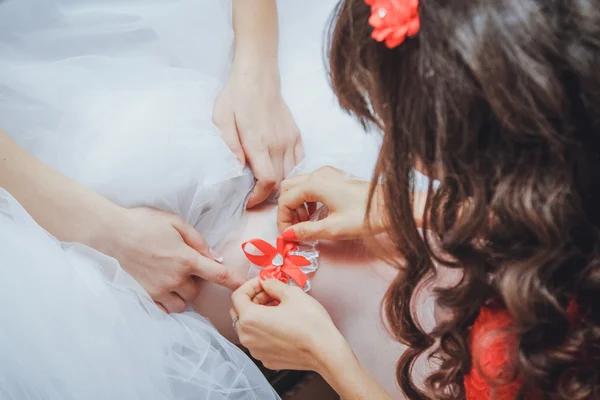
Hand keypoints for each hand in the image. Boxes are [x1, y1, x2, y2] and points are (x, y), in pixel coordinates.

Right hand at [102, 207, 242, 312]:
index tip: (242, 286)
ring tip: (171, 280)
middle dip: (195, 282)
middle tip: (183, 268)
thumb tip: (212, 255)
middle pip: (197, 291)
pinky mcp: (145, 297)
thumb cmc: (143, 223)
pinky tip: (160, 288)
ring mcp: (159, 290)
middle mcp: (175, 278)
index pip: (217, 275)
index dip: (233, 282)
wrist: (110, 234)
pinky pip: (164, 310)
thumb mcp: (175, 222)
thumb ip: (197, 240)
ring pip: (181, 304)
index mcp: (186, 258)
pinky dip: (167, 303)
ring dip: (181, 295)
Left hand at [213, 62, 303, 207]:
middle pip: (280, 182)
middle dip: (267, 195)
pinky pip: (300, 162)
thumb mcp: (221, 118)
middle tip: (254, 197)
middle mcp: (278, 144)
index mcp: (258, 142)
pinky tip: (279, 172)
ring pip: (291, 174)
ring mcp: (290, 140)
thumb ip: (229, 145)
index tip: (248, 201)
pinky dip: (292, 172)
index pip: (267, 181)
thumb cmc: (236, 96)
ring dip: (280, 185)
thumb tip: (236, 169)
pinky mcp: (296, 135)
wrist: (258, 76)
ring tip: (266, 187)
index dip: (259, 197)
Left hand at [230, 277, 351, 371]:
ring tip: (279, 309)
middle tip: (271, 294)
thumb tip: (266, 281)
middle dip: (253, 299)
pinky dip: (264, 330)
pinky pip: (258, 341)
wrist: (326, 351)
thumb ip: (272, 284)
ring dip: (258, 315)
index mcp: (250, 318)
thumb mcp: (292, 294)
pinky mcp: (267, 360)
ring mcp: (256, 351)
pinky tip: (282, 324)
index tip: (264, 283)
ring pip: (248, 327)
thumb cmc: (310, 323)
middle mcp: (247, 337)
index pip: (238, 296)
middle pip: (239, 312)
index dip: (251, 285)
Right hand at [277, 166, 385, 241]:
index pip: (285, 200)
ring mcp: (328, 173)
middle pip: (288, 188)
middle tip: (295, 228)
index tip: (288, 235)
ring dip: (297, 204)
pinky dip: (308, 198)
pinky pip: (312, 184)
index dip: (282, 220)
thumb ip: (306, 231)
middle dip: (287, 209)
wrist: (391, 207)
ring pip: (299, 185)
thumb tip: (288, 235)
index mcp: (314, 184)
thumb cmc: (364, 217)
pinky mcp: (336, 177)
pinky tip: (317, 213)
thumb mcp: (333, 228)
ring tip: (307, 222)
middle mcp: (319, 174)